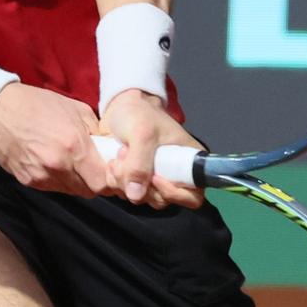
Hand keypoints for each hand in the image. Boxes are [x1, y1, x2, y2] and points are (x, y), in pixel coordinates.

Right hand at [0, 83, 113, 197]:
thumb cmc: (39, 105)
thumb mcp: (77, 110)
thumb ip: (97, 133)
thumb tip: (111, 148)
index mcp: (74, 146)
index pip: (102, 182)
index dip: (111, 180)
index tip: (113, 170)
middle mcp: (58, 166)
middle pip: (89, 191)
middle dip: (97, 181)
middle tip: (98, 168)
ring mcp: (41, 176)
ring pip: (72, 191)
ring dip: (79, 182)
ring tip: (78, 164)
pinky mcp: (28, 181)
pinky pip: (54, 188)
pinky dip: (61, 181)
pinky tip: (60, 165)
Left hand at [101, 90, 205, 210]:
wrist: (120, 108)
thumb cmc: (140, 114)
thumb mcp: (142, 133)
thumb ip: (140, 163)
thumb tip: (136, 194)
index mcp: (189, 162)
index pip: (193, 194)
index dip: (174, 193)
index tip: (155, 178)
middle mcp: (174, 174)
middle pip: (162, 199)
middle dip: (141, 183)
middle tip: (128, 157)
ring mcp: (153, 179)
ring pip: (141, 198)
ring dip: (124, 180)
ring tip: (121, 153)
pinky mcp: (135, 181)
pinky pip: (125, 193)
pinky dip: (115, 181)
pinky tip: (113, 161)